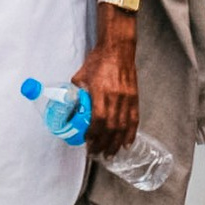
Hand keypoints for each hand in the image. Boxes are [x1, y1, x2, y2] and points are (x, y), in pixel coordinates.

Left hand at [74, 25, 139, 154]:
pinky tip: (127, 144)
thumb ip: (76, 92)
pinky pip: (134, 120)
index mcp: (101, 91)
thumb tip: (69, 106)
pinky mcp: (135, 98)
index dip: (93, 133)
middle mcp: (116, 97)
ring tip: (111, 154)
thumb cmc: (98, 61)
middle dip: (104, 143)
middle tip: (97, 153)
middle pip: (111, 127)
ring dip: (116, 143)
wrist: (118, 50)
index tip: (88, 142)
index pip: (98, 119)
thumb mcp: (81, 75)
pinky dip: (131, 133)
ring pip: (123, 126)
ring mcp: (127, 98)